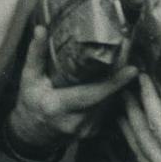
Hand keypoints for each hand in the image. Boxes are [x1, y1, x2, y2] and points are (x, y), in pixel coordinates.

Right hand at [8, 24, 136, 149]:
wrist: (33, 132)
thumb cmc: (30, 101)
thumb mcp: (29, 77)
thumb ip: (36, 54)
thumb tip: (40, 29)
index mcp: (58, 108)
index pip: (91, 95)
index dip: (113, 83)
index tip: (132, 70)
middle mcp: (76, 122)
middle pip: (106, 96)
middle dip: (120, 73)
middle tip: (128, 49)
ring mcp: (88, 129)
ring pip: (110, 102)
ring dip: (118, 82)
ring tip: (124, 57)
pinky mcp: (95, 131)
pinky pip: (108, 108)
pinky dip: (112, 92)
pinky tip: (114, 77)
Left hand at [119, 73, 160, 161]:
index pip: (159, 125)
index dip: (149, 100)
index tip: (143, 79)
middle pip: (139, 134)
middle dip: (130, 108)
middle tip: (121, 84)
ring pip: (136, 147)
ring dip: (126, 124)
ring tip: (118, 103)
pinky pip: (141, 159)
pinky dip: (132, 142)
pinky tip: (128, 133)